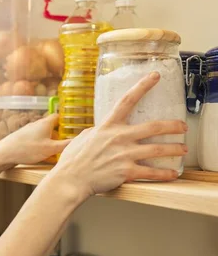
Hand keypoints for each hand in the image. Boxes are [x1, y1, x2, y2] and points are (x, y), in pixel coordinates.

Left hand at [0, 114, 70, 168]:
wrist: (5, 153)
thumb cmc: (28, 149)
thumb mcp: (51, 148)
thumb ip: (66, 144)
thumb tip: (79, 140)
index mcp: (45, 123)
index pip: (58, 117)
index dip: (66, 121)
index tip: (73, 127)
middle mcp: (37, 124)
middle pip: (52, 127)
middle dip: (60, 135)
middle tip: (66, 143)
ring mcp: (29, 131)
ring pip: (44, 135)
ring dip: (51, 142)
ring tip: (56, 152)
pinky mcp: (23, 138)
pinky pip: (37, 140)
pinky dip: (42, 146)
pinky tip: (44, 156)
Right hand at [54, 72, 187, 196]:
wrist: (71, 179)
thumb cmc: (74, 159)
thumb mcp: (85, 137)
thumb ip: (99, 131)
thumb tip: (104, 128)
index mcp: (108, 126)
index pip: (127, 101)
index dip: (142, 86)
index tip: (155, 76)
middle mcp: (119, 138)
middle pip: (153, 127)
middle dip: (172, 126)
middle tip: (183, 126)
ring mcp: (124, 155)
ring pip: (158, 150)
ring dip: (174, 149)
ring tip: (183, 149)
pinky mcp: (126, 172)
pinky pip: (152, 172)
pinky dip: (165, 174)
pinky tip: (173, 173)